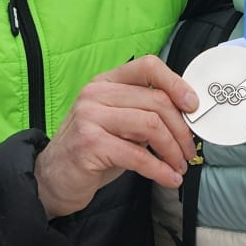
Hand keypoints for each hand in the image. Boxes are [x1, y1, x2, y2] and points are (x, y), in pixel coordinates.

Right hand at [34, 55, 197, 219]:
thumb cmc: (92, 152)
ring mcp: (90, 117)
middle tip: (189, 150)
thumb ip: (144, 113)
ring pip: (151, 126)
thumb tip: (186, 117)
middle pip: (156, 101)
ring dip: (172, 151)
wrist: (52, 179)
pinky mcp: (90, 144)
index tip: (193, 105)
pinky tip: (168, 179)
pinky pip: (137, 156)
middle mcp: (96, 94)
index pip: (147, 66)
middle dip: (181, 130)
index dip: (176, 83)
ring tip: (179, 166)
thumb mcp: (118, 124)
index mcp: (106, 82)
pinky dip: (159, 170)